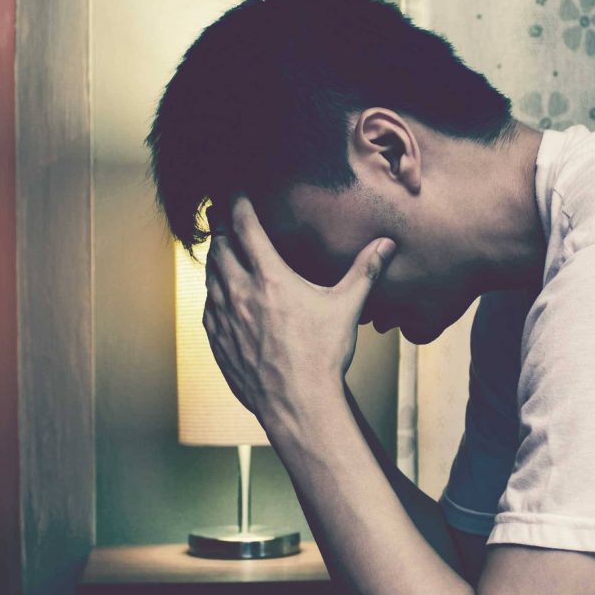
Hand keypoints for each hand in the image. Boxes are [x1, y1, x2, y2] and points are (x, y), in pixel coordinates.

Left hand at [203, 195, 395, 430]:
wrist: (298, 404)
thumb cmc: (323, 356)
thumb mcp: (347, 308)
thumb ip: (364, 271)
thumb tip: (387, 244)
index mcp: (269, 277)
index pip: (245, 225)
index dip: (237, 202)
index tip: (235, 191)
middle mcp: (240, 292)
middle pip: (220, 246)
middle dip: (222, 228)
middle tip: (226, 218)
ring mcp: (225, 318)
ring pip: (210, 275)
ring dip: (216, 259)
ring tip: (224, 251)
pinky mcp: (218, 341)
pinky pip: (208, 307)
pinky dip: (214, 293)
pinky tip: (223, 295)